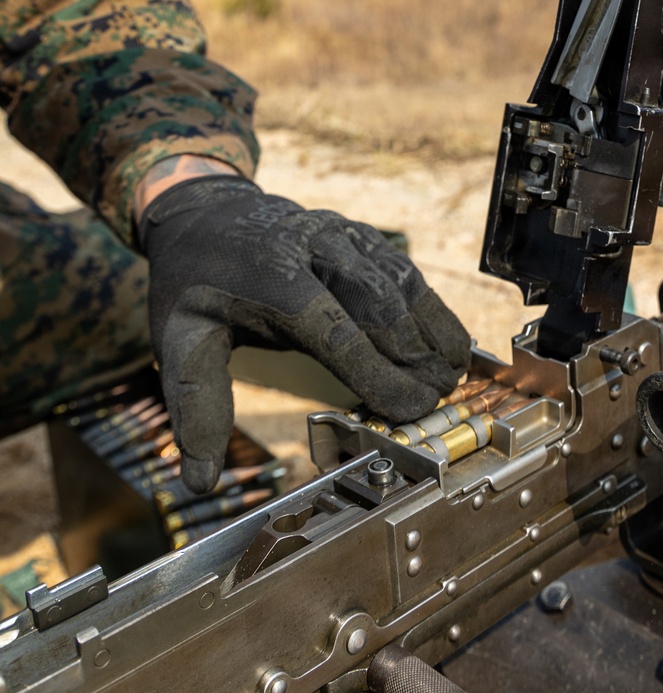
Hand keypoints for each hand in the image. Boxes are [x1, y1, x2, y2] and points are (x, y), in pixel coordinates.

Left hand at [138, 175, 469, 492]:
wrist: (205, 211)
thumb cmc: (193, 283)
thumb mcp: (180, 339)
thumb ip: (197, 406)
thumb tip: (199, 480)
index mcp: (270, 275)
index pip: (333, 328)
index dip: (376, 371)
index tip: (407, 410)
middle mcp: (313, 246)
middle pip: (379, 301)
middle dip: (414, 354)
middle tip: (437, 401)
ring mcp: (342, 235)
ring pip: (401, 280)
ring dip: (432, 329)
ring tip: (453, 376)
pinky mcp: (360, 236)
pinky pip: (405, 270)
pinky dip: (430, 307)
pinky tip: (447, 342)